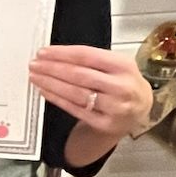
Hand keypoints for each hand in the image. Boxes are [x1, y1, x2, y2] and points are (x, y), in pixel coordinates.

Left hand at [28, 45, 152, 141]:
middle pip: (79, 75)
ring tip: (36, 76)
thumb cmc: (124, 82)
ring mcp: (114, 107)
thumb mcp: (117, 64)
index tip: (44, 52)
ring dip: (51, 84)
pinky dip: (57, 99)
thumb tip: (56, 55)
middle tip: (35, 64)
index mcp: (123, 66)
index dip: (62, 53)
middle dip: (52, 69)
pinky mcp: (104, 124)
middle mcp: (120, 87)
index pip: (87, 56)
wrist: (140, 109)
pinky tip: (46, 91)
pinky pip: (75, 109)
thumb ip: (92, 59)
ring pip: (75, 93)